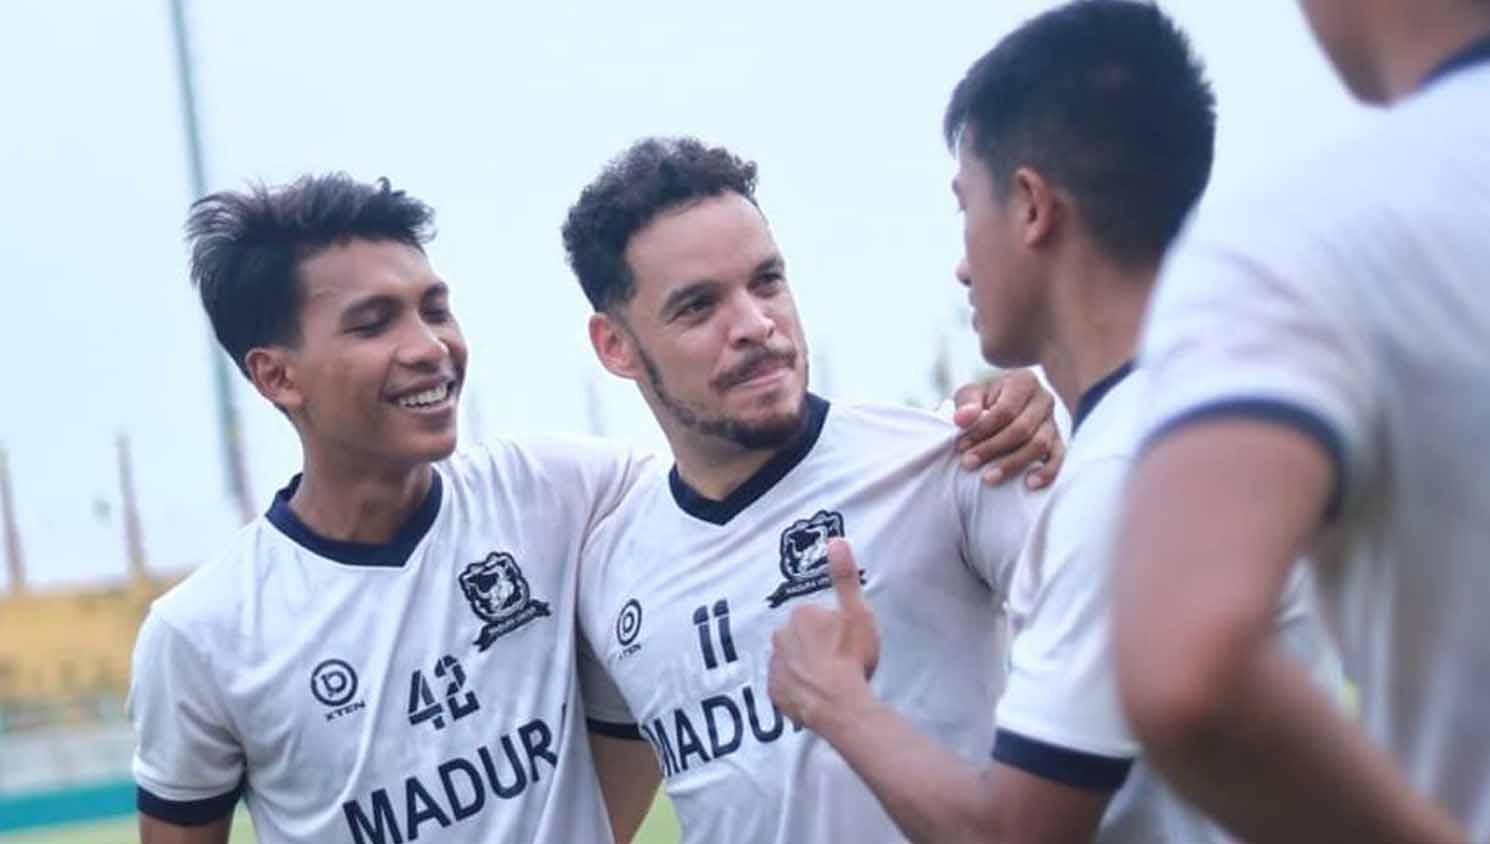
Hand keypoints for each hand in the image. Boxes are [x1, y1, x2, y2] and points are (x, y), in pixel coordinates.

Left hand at [768, 539, 880, 731]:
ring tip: (829, 680)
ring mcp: (775, 665)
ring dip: (805, 667)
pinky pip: (785, 685)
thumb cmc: (851, 658)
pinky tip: (815, 694)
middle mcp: (780, 636)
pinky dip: (796, 688)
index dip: (833, 629)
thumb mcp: (857, 613)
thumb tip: (836, 539)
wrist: (838, 705)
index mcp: (801, 614)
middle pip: (801, 637)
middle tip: (839, 661)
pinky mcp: (773, 692)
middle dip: (816, 645)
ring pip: (791, 660)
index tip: (845, 642)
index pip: (816, 616)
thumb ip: (845, 577)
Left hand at [952, 368, 1064, 488]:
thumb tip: (962, 419)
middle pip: (1022, 428)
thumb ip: (966, 404)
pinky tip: (1030, 484)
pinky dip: (1047, 472)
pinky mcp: (1058, 441)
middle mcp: (1044, 399)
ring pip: (1039, 444)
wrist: (1001, 405)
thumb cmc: (984, 400)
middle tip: (968, 463)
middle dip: (992, 448)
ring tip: (988, 478)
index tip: (961, 446)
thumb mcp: (971, 394)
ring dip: (1013, 463)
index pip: (1005, 409)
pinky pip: (1058, 458)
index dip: (983, 430)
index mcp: (1024, 381)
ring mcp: (1053, 421)